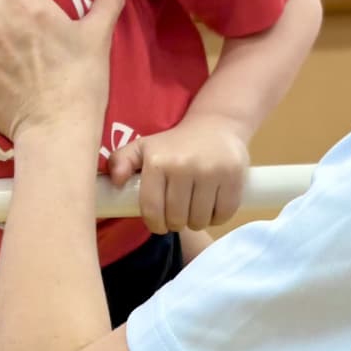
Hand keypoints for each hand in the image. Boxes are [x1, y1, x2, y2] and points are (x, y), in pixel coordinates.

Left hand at [107, 117, 250, 232]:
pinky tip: (212, 208)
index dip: (156, 225)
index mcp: (158, 162)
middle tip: (178, 216)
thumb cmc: (175, 143)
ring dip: (196, 222)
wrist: (216, 125)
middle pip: (177, 219)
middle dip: (176, 223)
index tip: (160, 224)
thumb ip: (121, 161)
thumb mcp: (144, 146)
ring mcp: (211, 172)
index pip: (152, 210)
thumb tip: (116, 182)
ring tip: (194, 211)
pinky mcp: (234, 177)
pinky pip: (223, 215)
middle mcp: (183, 167)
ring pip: (200, 220)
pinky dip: (217, 218)